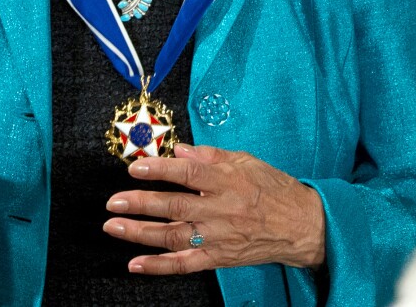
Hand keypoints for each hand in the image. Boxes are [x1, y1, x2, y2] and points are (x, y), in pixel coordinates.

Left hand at [102, 144, 324, 273]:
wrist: (301, 225)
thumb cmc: (272, 188)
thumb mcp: (245, 160)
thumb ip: (209, 155)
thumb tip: (177, 150)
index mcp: (227, 179)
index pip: (188, 173)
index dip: (160, 170)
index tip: (135, 167)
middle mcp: (221, 209)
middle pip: (175, 205)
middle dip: (141, 203)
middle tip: (113, 202)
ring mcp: (219, 236)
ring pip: (174, 235)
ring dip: (141, 232)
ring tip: (114, 227)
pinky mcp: (219, 258)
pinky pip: (185, 264)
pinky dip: (159, 265)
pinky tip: (136, 263)